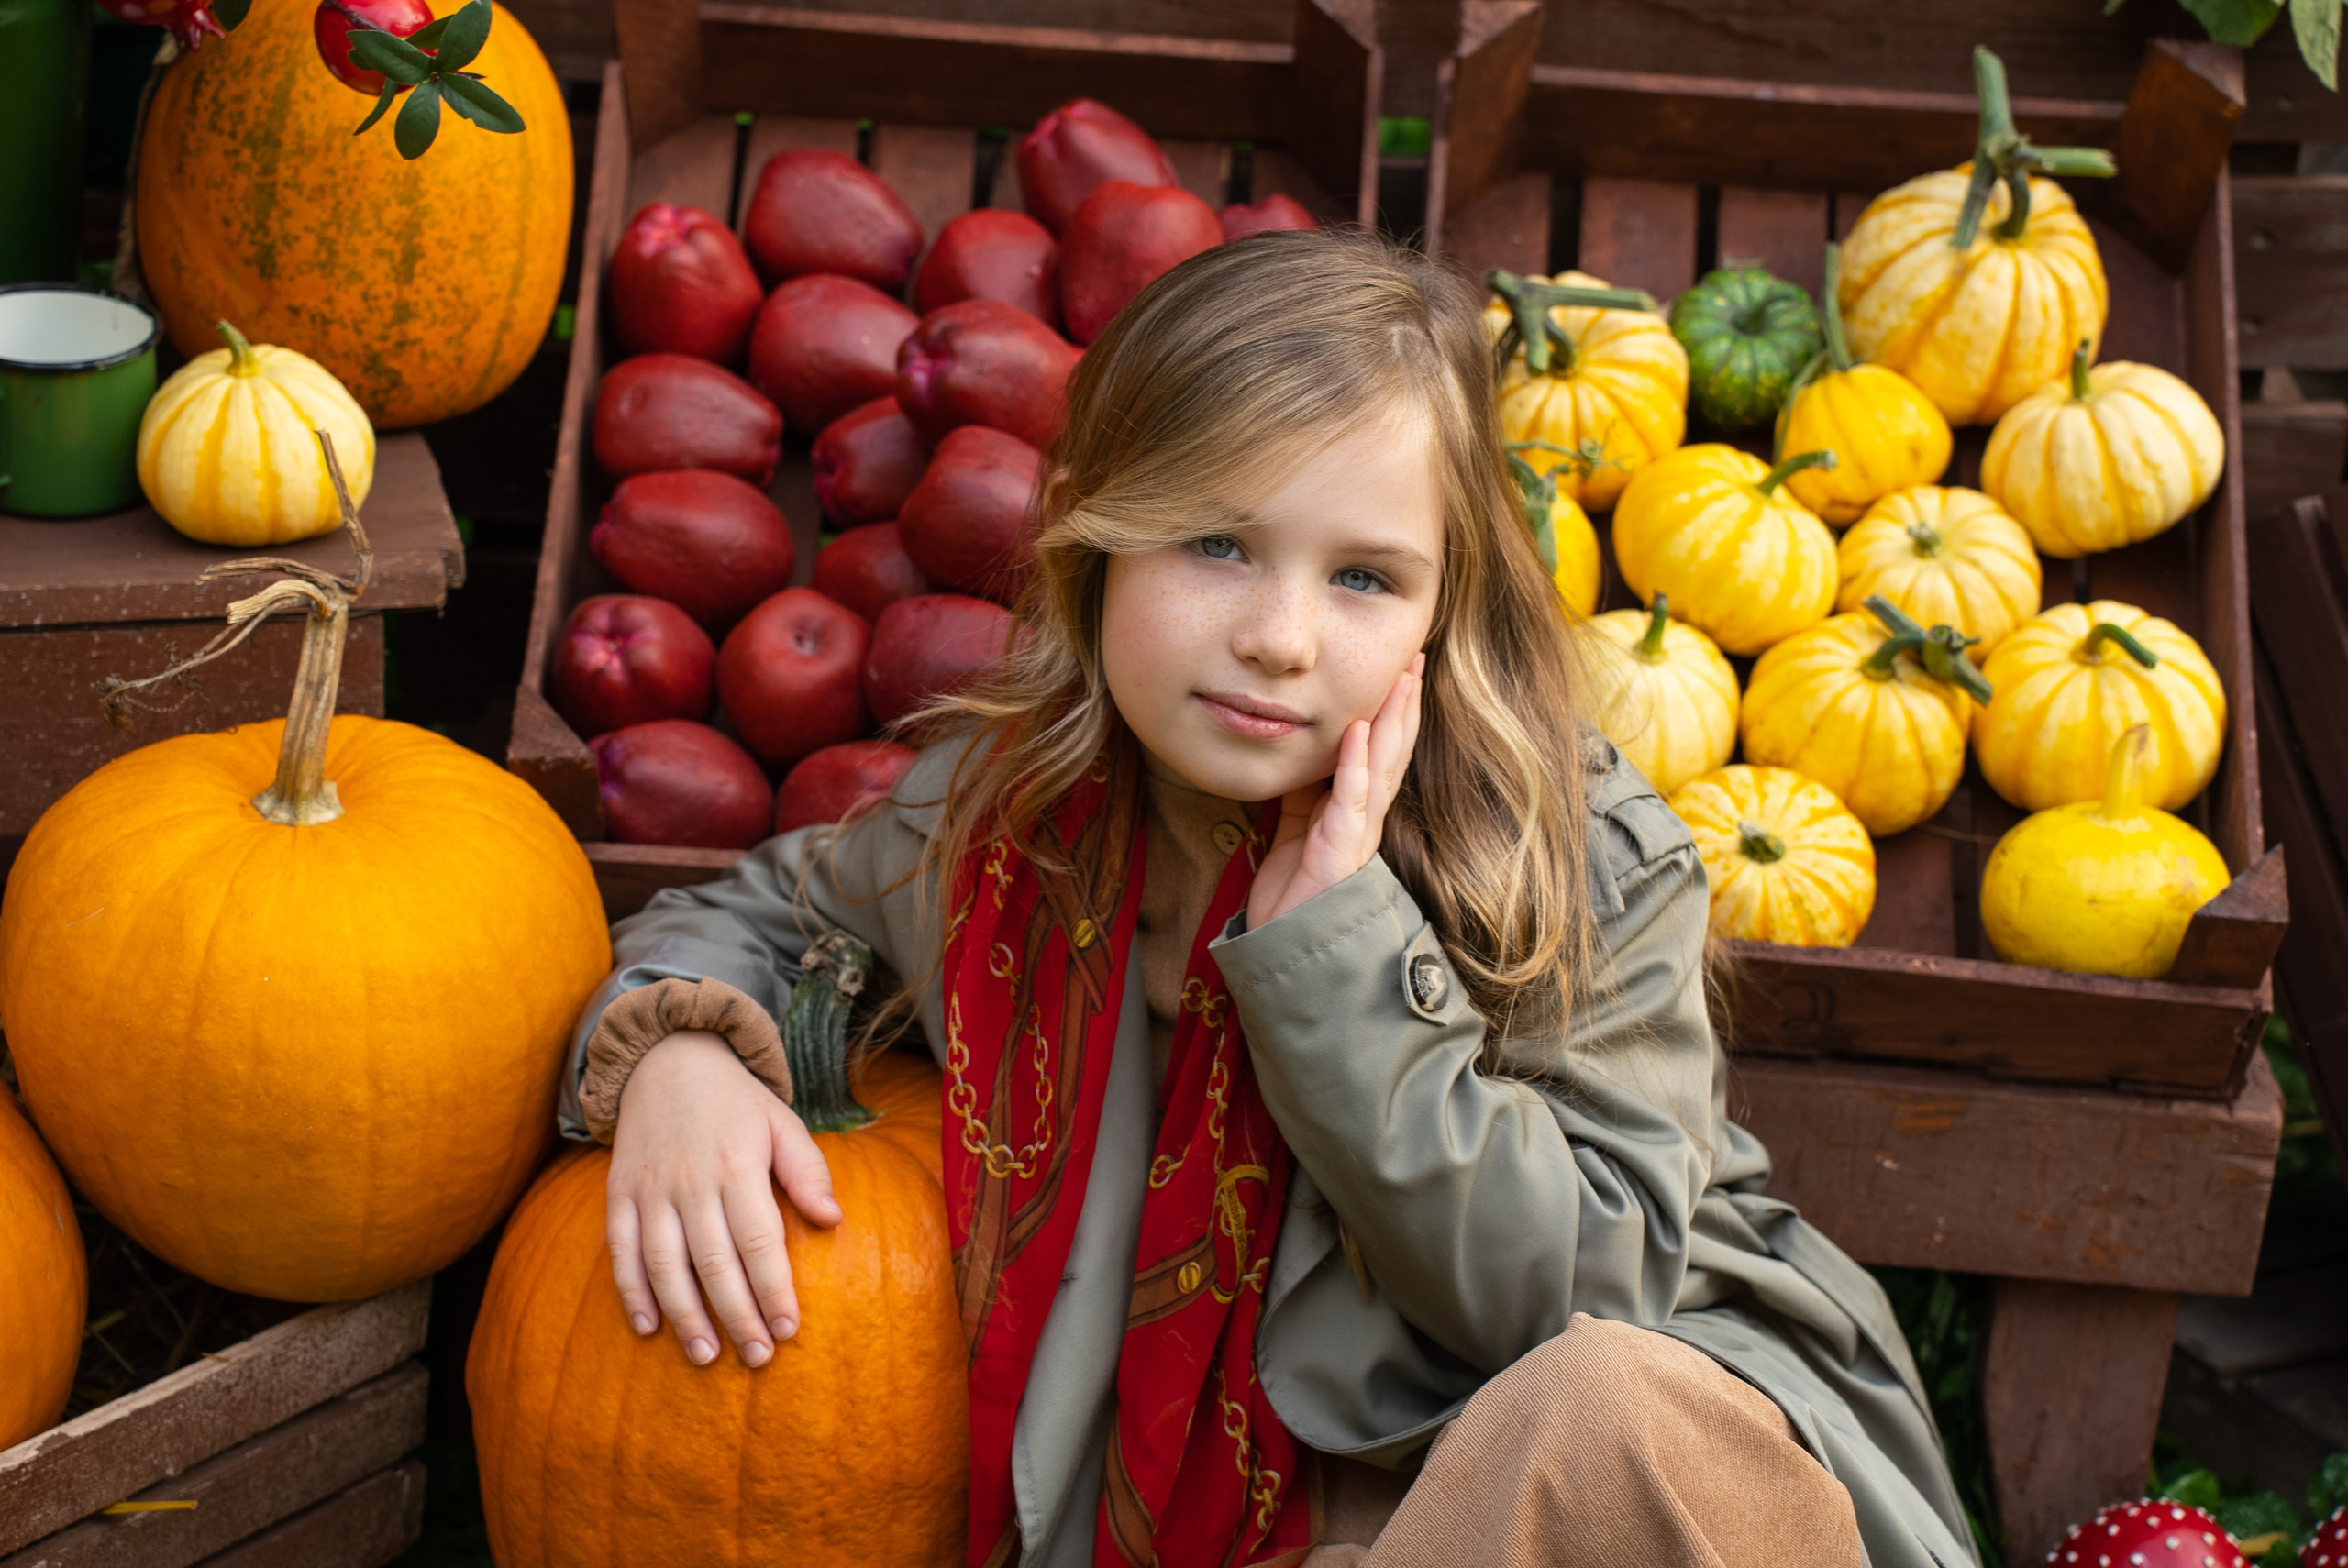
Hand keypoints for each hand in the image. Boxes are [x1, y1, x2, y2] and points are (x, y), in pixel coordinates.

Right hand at [606, 1029, 840, 1367]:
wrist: (667, 1060)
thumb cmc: (736, 1103)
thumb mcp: (781, 1122)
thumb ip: (807, 1170)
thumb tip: (833, 1219)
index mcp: (737, 1165)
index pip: (759, 1240)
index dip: (773, 1289)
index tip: (789, 1330)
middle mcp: (691, 1181)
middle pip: (714, 1261)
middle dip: (737, 1315)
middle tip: (757, 1357)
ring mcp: (650, 1190)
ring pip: (665, 1263)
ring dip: (685, 1315)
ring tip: (707, 1355)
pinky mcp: (619, 1194)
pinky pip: (621, 1250)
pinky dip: (631, 1291)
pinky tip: (648, 1327)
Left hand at [1248, 654, 1423, 928]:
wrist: (1285, 947)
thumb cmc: (1292, 894)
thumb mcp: (1293, 827)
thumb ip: (1304, 792)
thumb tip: (1305, 752)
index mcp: (1355, 811)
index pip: (1381, 752)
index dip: (1393, 711)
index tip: (1401, 670)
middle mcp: (1365, 818)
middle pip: (1394, 751)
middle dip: (1405, 704)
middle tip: (1415, 658)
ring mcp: (1357, 833)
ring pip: (1383, 767)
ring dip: (1393, 721)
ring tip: (1402, 680)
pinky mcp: (1340, 849)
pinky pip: (1351, 799)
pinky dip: (1355, 764)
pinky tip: (1358, 732)